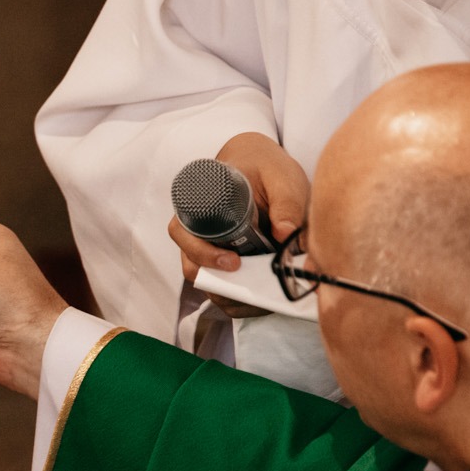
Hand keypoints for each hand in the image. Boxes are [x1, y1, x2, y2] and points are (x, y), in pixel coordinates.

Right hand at [167, 133, 307, 316]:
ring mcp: (209, 250)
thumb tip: (285, 234)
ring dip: (231, 296)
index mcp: (198, 205)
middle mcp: (196, 232)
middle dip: (219, 285)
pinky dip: (240, 301)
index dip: (201, 253)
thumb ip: (287, 202)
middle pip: (192, 267)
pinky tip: (262, 302)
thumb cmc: (265, 169)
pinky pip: (223, 289)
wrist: (262, 169)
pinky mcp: (224, 264)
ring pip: (208, 283)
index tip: (232, 262)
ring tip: (261, 300)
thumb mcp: (281, 177)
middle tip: (252, 287)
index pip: (182, 233)